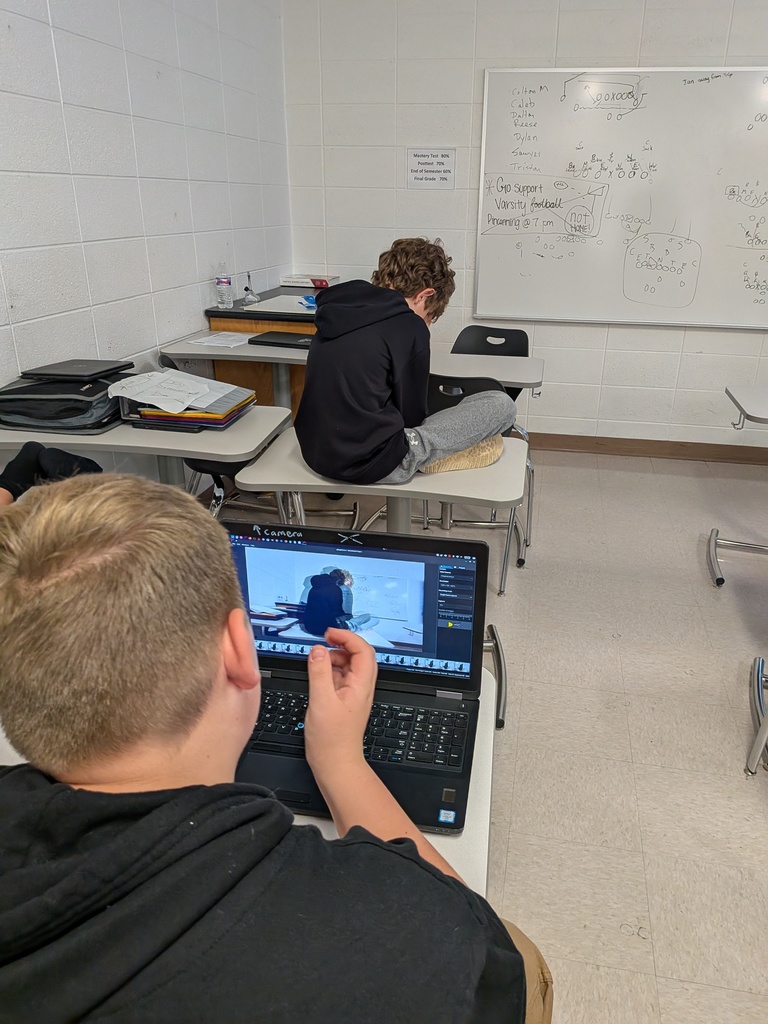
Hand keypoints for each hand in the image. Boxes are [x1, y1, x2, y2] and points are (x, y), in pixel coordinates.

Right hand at [303, 628, 376, 777]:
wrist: (335, 763)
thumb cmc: (332, 739)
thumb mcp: (321, 701)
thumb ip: (319, 673)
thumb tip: (318, 650)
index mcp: (361, 685)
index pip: (363, 651)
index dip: (348, 637)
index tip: (330, 633)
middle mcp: (359, 688)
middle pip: (358, 655)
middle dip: (342, 643)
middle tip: (324, 640)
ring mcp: (351, 694)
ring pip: (348, 665)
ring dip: (334, 657)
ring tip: (317, 659)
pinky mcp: (342, 700)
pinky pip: (338, 677)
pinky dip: (328, 669)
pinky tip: (317, 673)